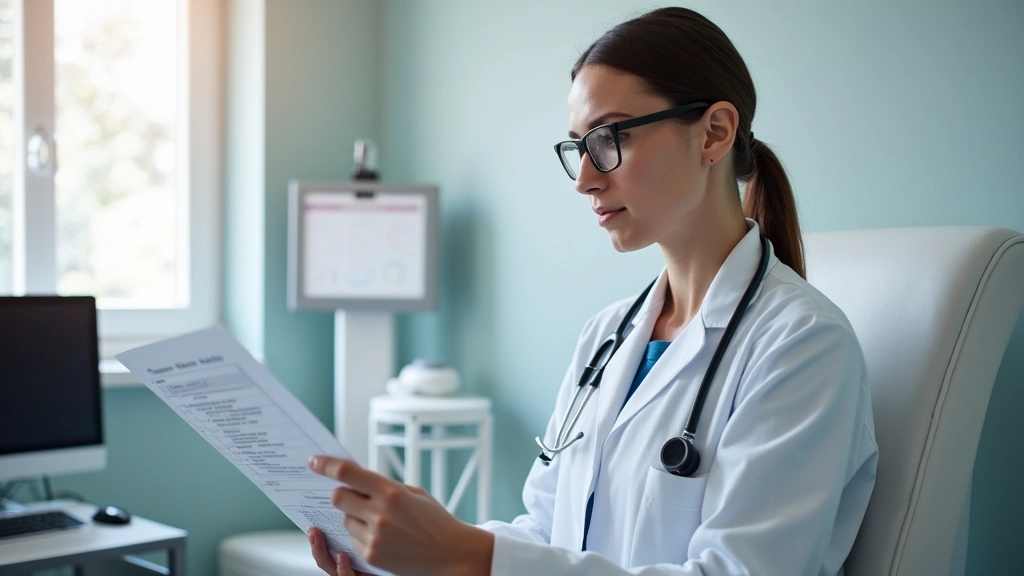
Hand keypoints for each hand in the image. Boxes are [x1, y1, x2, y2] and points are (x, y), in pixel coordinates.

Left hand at [308, 455, 493, 575]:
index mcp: (391, 492)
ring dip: (354, 517)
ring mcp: (375, 537)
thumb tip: (354, 479)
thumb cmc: (434, 520)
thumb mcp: (413, 493)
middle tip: (351, 494)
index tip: (314, 461)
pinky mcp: (372, 556)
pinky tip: (383, 536)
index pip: (347, 473)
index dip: (326, 465)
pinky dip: (362, 535)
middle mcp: (380, 514)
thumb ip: (383, 486)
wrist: (451, 554)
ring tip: (379, 520)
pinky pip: (353, 540)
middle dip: (340, 493)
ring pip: (345, 520)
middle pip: (338, 497)